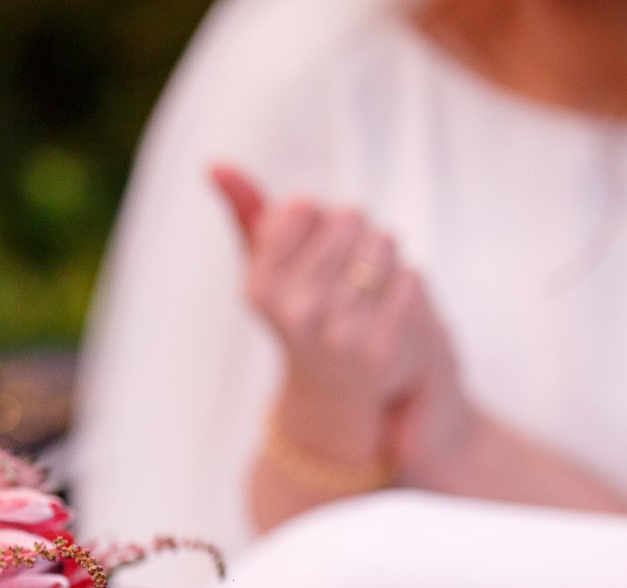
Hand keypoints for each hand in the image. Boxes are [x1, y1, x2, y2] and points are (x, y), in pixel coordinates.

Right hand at [211, 164, 455, 468]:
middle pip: (350, 216)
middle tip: (344, 271)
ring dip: (385, 257)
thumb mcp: (269, 261)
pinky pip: (411, 278)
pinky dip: (405, 286)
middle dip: (356, 232)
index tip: (309, 249)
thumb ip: (246, 210)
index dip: (315, 216)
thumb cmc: (303, 305)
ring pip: (385, 242)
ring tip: (366, 290)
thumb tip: (215, 165)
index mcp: (258, 287)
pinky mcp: (382, 349)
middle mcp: (293, 312)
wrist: (340, 384)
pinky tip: (387, 311)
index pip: (300, 205)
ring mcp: (338, 334)